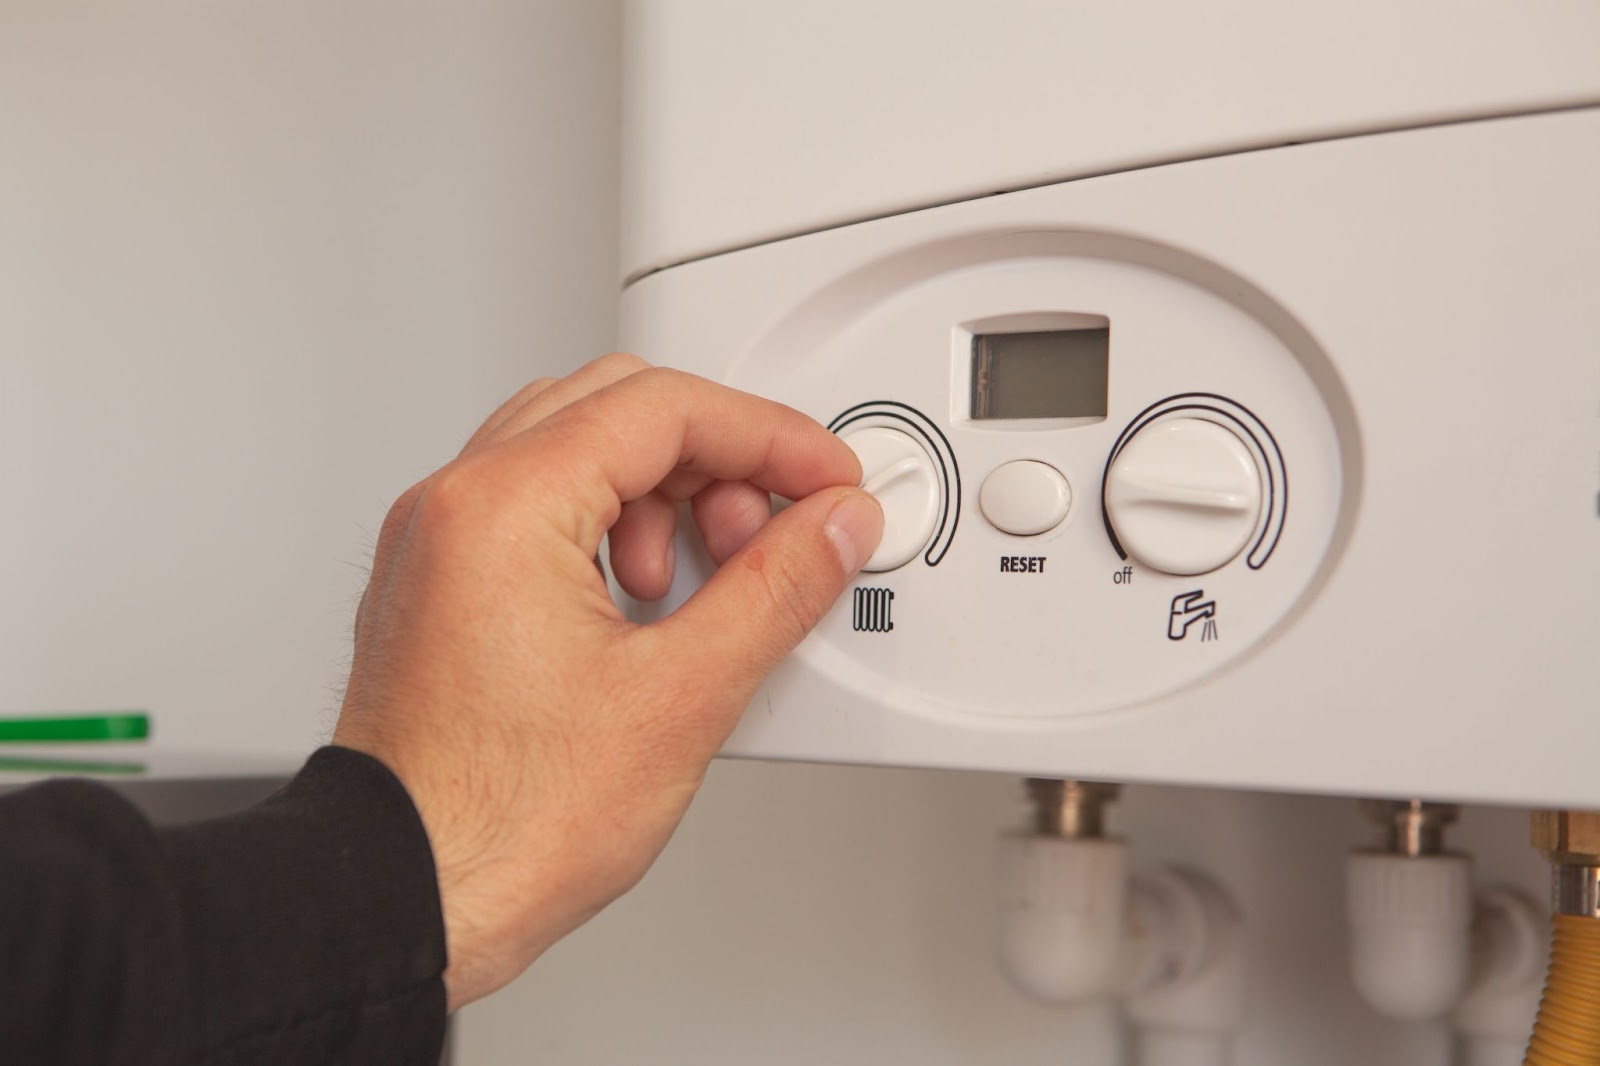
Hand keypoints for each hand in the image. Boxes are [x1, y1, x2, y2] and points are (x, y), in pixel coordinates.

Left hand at [332, 354, 882, 1008]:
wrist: (406, 903)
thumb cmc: (500, 823)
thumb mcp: (679, 697)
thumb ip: (776, 590)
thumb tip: (832, 526)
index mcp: (502, 508)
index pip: (662, 409)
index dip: (767, 434)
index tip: (823, 475)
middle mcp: (454, 508)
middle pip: (615, 409)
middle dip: (715, 459)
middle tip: (773, 528)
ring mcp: (436, 546)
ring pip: (574, 453)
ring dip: (661, 495)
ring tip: (706, 578)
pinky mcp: (440, 591)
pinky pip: (537, 511)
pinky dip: (607, 531)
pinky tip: (647, 605)